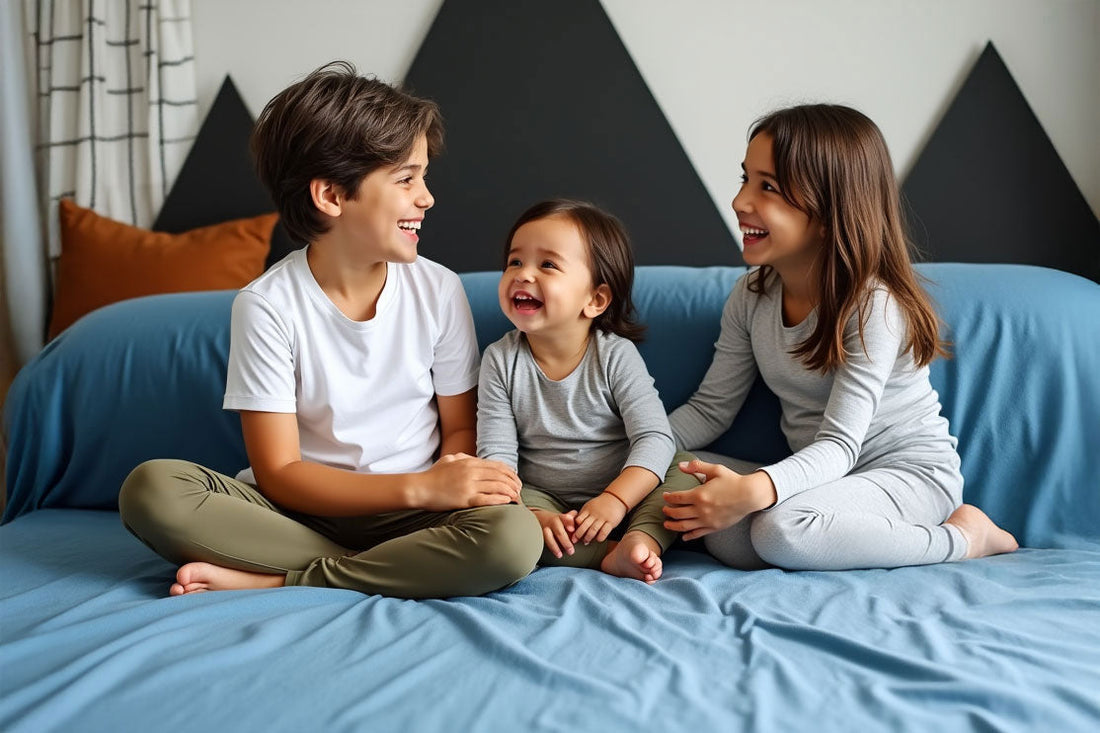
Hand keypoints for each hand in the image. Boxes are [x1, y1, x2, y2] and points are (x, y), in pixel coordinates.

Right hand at [414, 453, 520, 510]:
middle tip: (520, 490)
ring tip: (516, 498)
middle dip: (513, 483)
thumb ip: (461, 458)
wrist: (419, 488)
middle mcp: (471, 472)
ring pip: (497, 487)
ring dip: (510, 492)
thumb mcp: (448, 460)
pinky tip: (507, 502)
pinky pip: (487, 499)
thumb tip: (470, 457)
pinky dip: (500, 500)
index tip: (516, 480)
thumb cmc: (432, 475)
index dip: (510, 473)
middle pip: (500, 476)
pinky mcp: (464, 499)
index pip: (497, 466)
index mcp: (469, 462)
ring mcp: (468, 485)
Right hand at [531, 508, 576, 557]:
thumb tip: (580, 523)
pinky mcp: (539, 534)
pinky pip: (543, 541)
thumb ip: (573, 521)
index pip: (565, 518)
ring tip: (560, 555)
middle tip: (571, 551)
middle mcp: (552, 522)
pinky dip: (549, 548)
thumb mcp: (565, 517)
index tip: (572, 529)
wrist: (538, 518)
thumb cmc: (556, 520)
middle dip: (565, 542)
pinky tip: (555, 553)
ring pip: (548, 537)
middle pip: (558, 531)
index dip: (568, 523)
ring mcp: (545, 528)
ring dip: (554, 547)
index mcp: (561, 517)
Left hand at [573, 493, 627, 544]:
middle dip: (578, 534)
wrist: (615, 498)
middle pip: (584, 526)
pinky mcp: (611, 522)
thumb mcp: (590, 505)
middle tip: (575, 540)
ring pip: (593, 530)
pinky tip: (598, 540)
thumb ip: (583, 514)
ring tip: (586, 542)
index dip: (575, 528)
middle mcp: (594, 514)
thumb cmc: (601, 504)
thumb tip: (576, 525)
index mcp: (588, 510)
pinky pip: (604, 531)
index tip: (572, 533)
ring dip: (588, 537)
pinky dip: (600, 537)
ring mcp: (603, 518)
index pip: (578, 520)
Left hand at [662, 458, 776, 540]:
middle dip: (668, 511)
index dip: (668, 497)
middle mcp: (701, 509)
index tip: (665, 496)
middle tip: (664, 510)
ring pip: (684, 526)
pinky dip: (688, 536)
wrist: (749, 495)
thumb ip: (697, 467)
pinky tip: (683, 536)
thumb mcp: (715, 469)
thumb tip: (680, 465)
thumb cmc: (732, 480)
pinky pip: (698, 534)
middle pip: (678, 513)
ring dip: (673, 525)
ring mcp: (707, 520)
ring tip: (666, 524)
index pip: (677, 498)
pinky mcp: (714, 527)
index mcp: (699, 495)